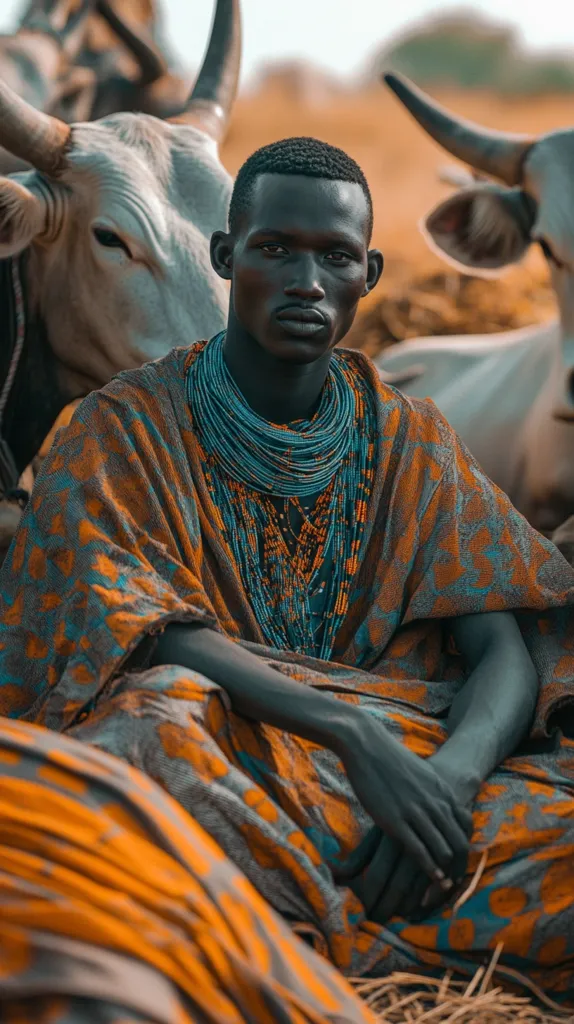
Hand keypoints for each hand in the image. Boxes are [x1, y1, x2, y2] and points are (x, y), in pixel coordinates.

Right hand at [335, 710, 471, 887]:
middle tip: (455, 884)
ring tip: (443, 889)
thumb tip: (439, 807)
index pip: (466, 829)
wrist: (368, 745)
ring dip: (445, 874)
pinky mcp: (396, 821)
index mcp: (444, 792)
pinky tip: (431, 880)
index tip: (459, 865)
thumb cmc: (391, 758)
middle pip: (459, 844)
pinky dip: (429, 869)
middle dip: (459, 868)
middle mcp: (436, 804)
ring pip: (442, 850)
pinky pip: (419, 852)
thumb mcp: (423, 774)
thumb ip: (434, 792)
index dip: (465, 850)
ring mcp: (417, 813)